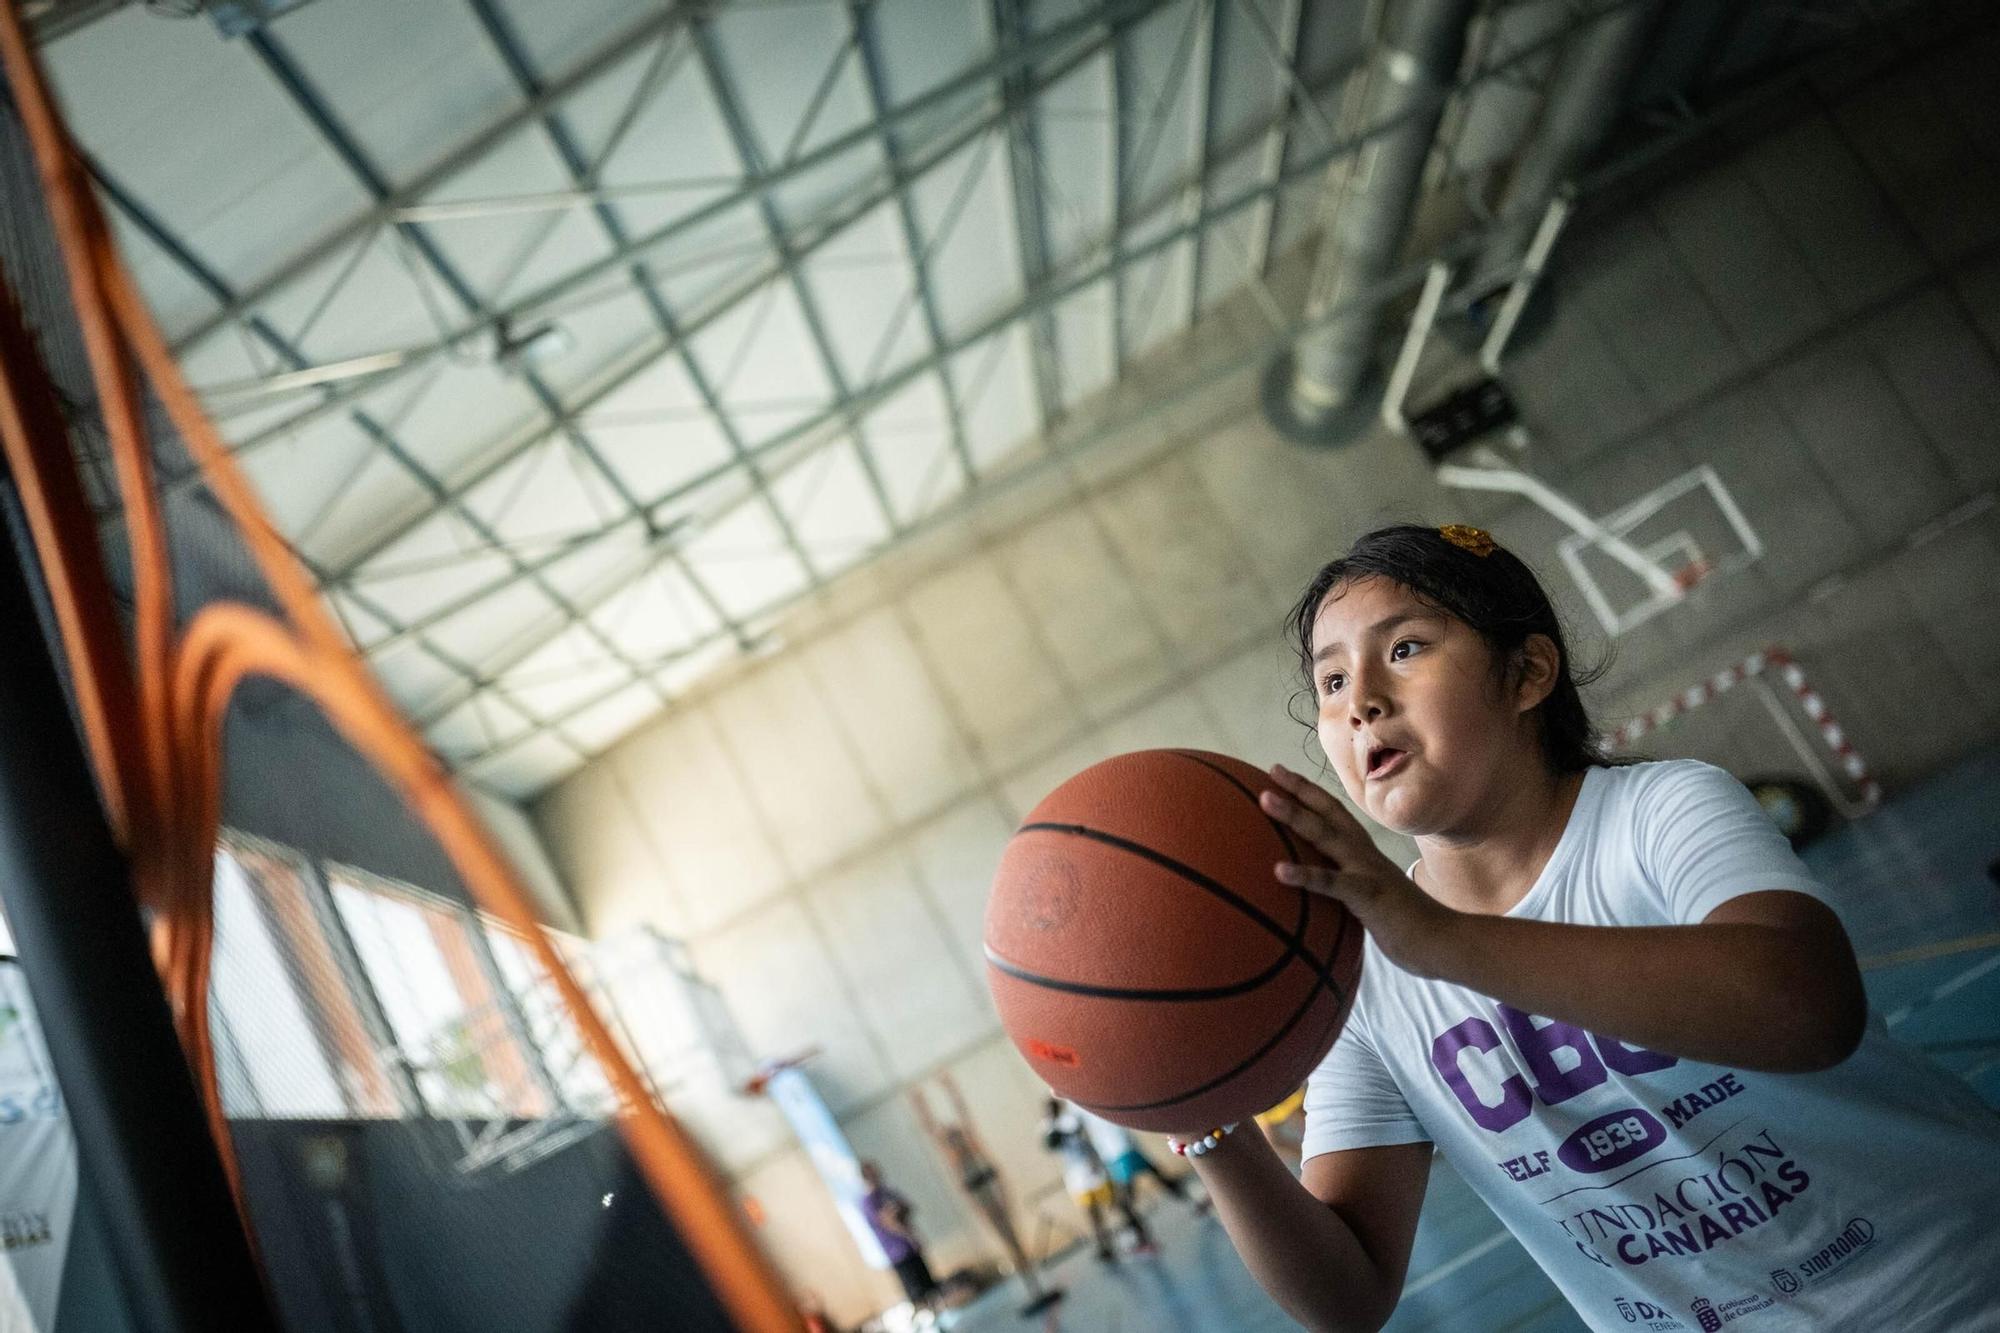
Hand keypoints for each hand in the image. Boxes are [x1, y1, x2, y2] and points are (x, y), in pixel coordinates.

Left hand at [1259, 764, 1463, 978]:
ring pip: (1326, 836)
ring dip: (1295, 815)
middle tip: (1271, 771)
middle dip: (1300, 789)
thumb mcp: (1370, 898)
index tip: (1282, 774)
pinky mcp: (1368, 896)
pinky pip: (1332, 883)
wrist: (1443, 941)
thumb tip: (1322, 890)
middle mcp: (1364, 854)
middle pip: (1328, 813)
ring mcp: (1367, 871)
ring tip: (1265, 800)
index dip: (1310, 792)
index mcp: (1364, 853)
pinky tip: (1278, 870)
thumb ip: (1347, 888)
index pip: (1334, 814)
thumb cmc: (1403, 924)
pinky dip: (1305, 875)